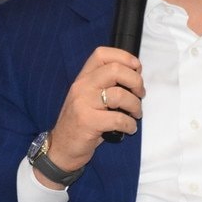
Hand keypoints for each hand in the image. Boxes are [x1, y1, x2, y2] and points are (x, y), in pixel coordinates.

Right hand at [39, 47, 143, 183]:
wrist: (61, 148)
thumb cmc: (81, 122)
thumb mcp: (88, 97)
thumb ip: (105, 85)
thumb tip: (135, 77)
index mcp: (83, 78)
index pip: (102, 54)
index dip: (124, 57)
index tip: (136, 69)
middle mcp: (82, 86)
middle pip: (115, 70)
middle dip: (136, 81)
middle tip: (140, 94)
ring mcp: (83, 104)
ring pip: (120, 95)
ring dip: (135, 106)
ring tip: (136, 114)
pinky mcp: (88, 122)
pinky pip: (118, 119)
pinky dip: (130, 125)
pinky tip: (129, 129)